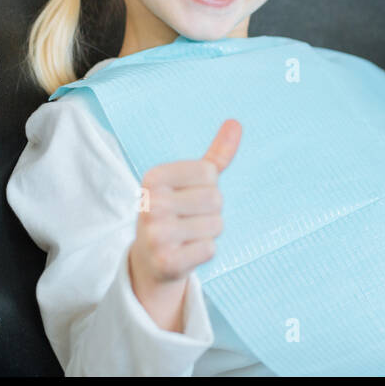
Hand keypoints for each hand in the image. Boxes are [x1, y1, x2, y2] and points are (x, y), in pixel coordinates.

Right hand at [129, 119, 240, 331]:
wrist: (149, 259)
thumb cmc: (175, 212)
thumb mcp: (190, 181)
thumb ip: (215, 155)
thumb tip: (236, 123)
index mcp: (153, 178)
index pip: (208, 171)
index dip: (207, 185)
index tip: (187, 196)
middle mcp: (150, 204)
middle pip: (215, 199)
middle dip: (211, 211)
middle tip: (188, 219)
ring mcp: (156, 234)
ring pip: (216, 225)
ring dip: (208, 233)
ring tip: (186, 235)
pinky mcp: (166, 262)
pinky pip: (209, 249)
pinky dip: (204, 252)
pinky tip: (184, 252)